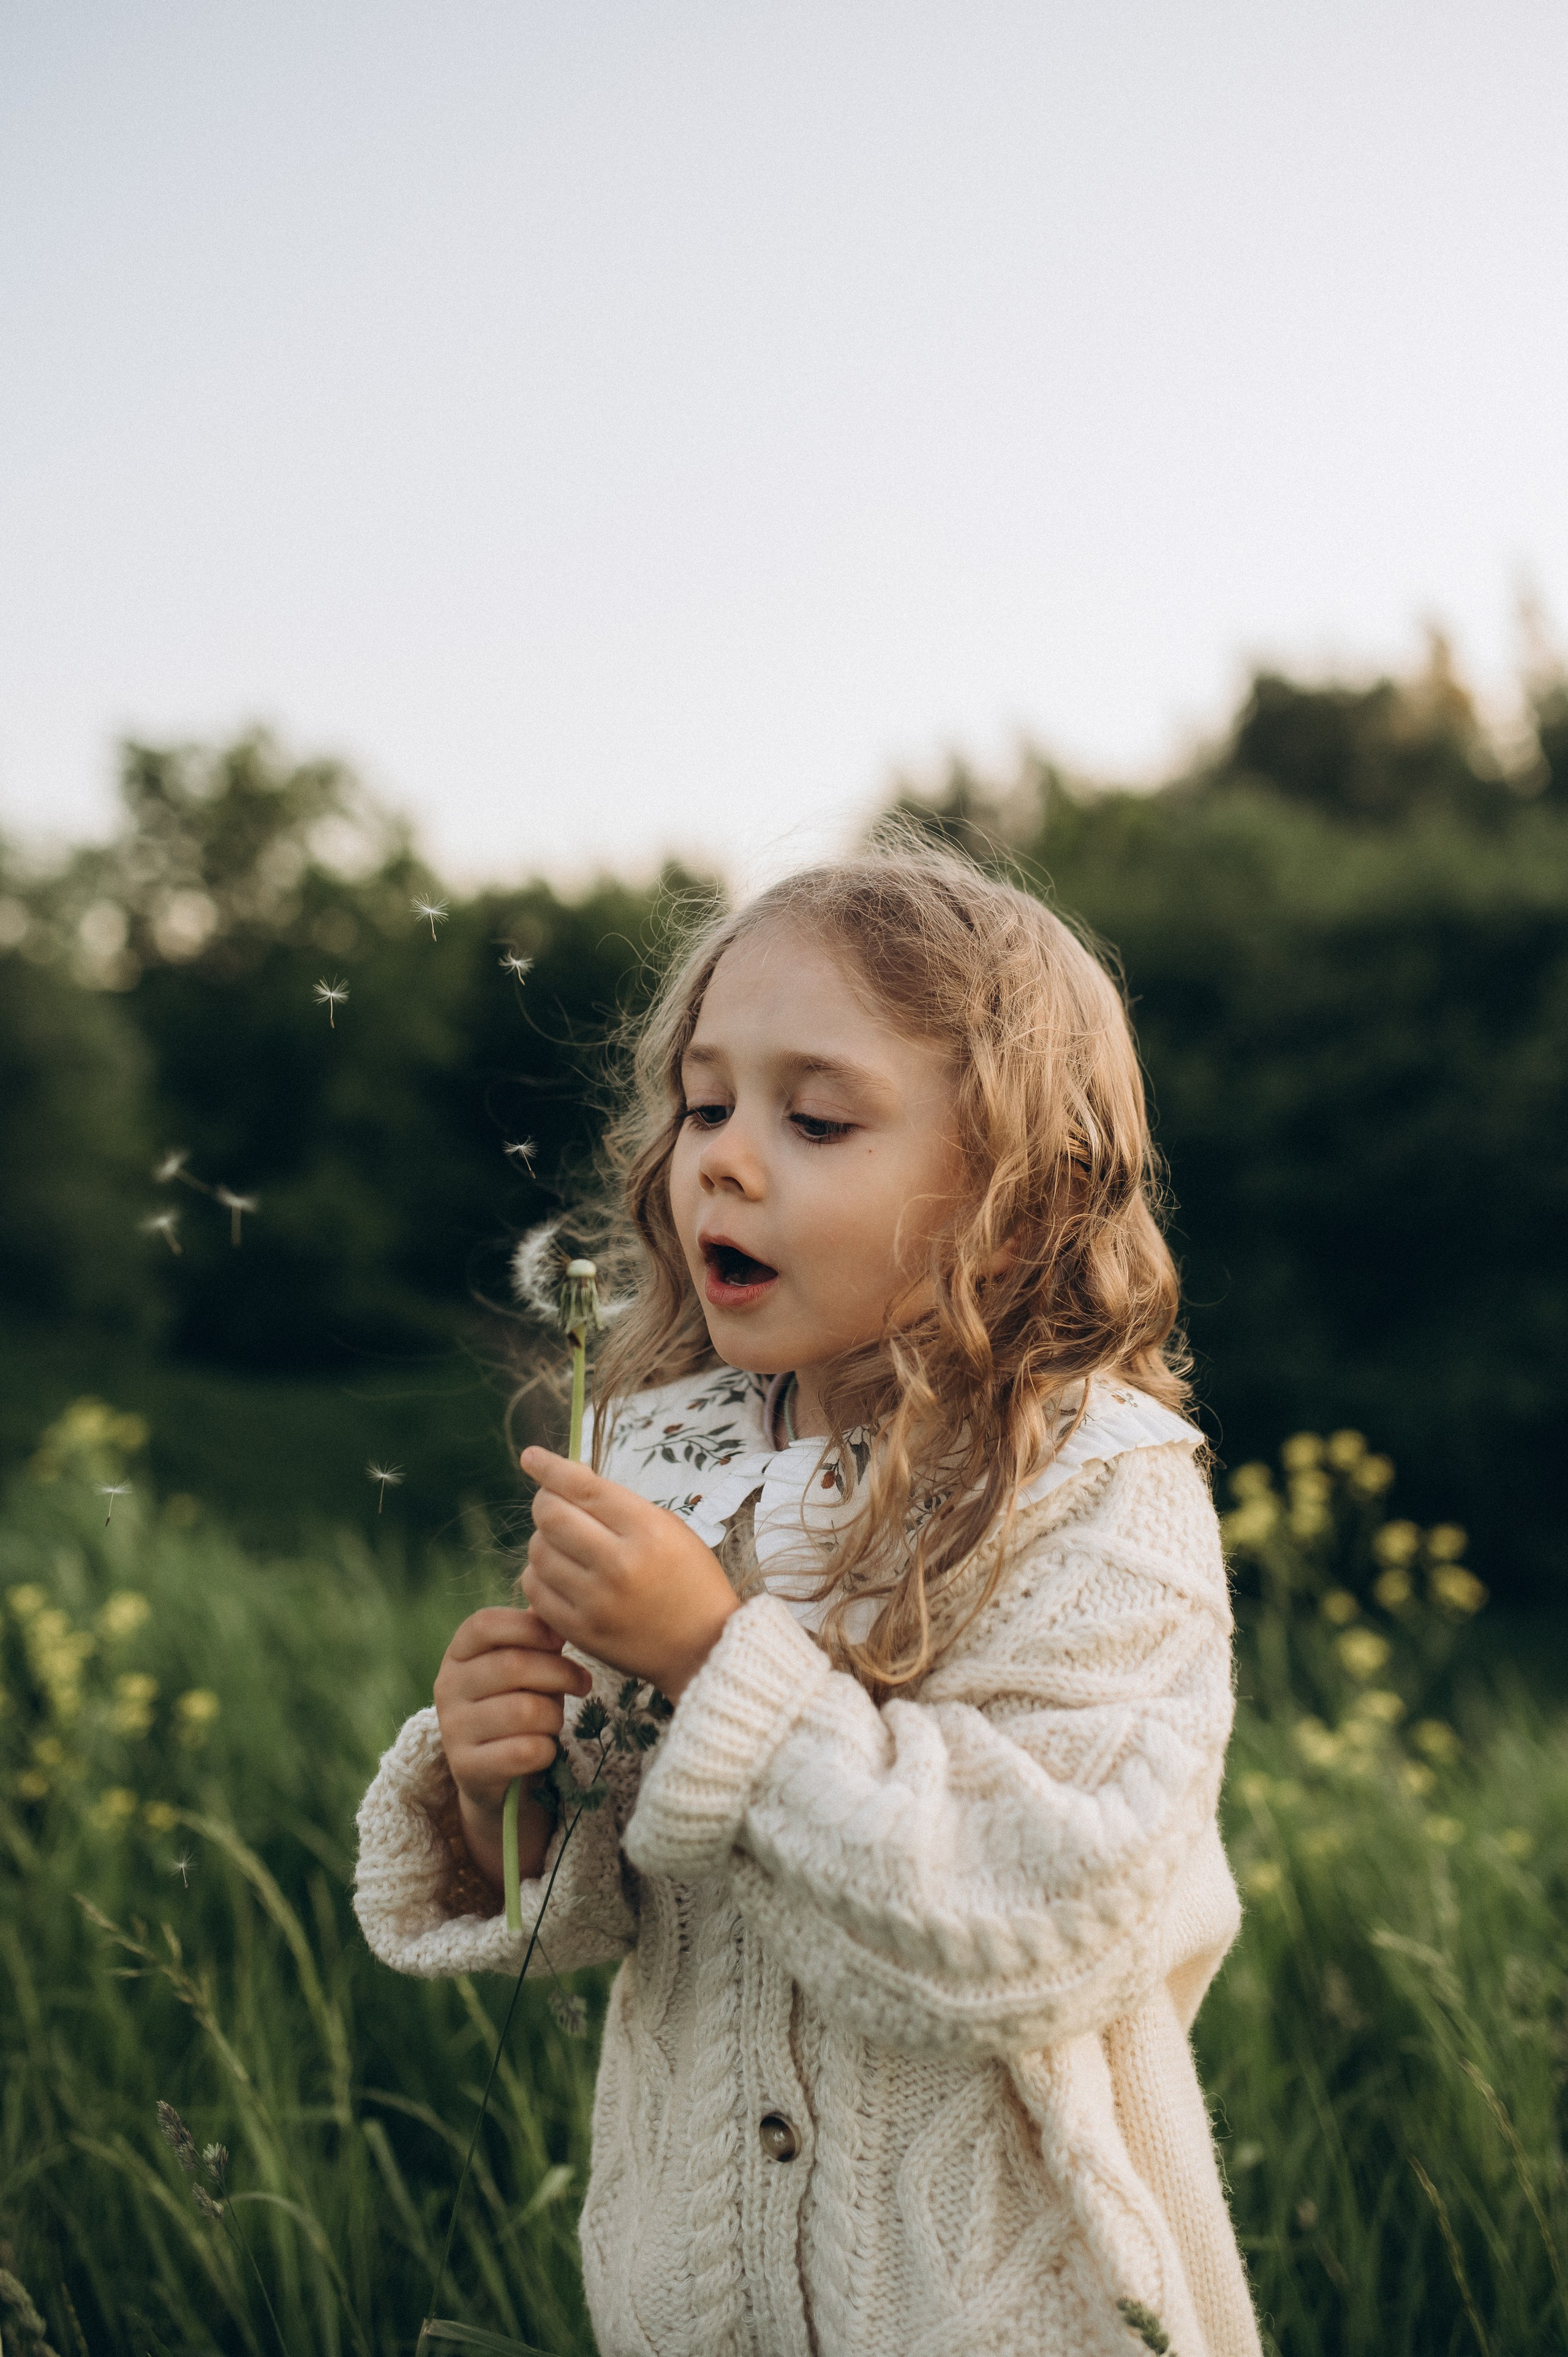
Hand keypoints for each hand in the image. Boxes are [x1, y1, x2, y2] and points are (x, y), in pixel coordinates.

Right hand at [433, 1605, 592, 1887]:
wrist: (497, 1773)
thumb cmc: (518, 1703)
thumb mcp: (523, 1665)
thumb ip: (535, 1637)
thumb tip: (555, 1610)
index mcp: (458, 1654)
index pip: (485, 1624)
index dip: (529, 1627)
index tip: (560, 1640)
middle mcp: (447, 1687)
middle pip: (513, 1666)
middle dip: (560, 1673)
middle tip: (583, 1682)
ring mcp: (453, 1729)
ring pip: (524, 1711)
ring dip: (555, 1716)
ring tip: (555, 1719)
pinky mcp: (467, 1768)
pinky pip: (525, 1751)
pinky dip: (547, 1750)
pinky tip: (544, 1750)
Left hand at [520, 1447, 740, 1699]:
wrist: (706, 1647)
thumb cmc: (691, 1581)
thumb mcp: (670, 1529)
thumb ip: (619, 1505)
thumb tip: (567, 1480)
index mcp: (648, 1532)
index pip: (584, 1488)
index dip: (551, 1468)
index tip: (531, 1457)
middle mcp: (619, 1565)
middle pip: (551, 1517)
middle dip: (545, 1502)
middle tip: (552, 1503)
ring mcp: (597, 1602)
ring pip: (538, 1552)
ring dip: (543, 1539)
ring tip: (563, 1543)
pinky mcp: (581, 1632)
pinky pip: (535, 1590)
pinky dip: (539, 1574)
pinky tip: (556, 1573)